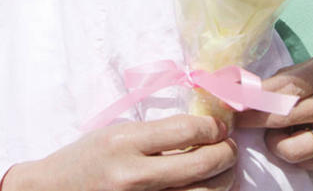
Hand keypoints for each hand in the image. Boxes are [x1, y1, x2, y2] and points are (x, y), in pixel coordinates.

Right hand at [0, 115, 237, 190]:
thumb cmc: (85, 159)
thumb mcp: (116, 133)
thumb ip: (157, 132)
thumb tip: (206, 128)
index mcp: (125, 143)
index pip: (187, 130)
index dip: (212, 127)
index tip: (217, 127)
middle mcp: (133, 176)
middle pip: (203, 165)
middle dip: (226, 152)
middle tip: (227, 147)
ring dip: (223, 180)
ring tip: (220, 171)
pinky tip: (203, 188)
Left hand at [235, 56, 312, 170]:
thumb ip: (288, 76)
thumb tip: (248, 88)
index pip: (282, 85)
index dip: (252, 93)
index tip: (228, 96)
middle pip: (280, 116)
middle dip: (249, 119)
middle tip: (233, 119)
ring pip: (288, 148)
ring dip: (272, 141)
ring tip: (275, 132)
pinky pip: (303, 162)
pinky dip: (291, 152)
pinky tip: (295, 140)